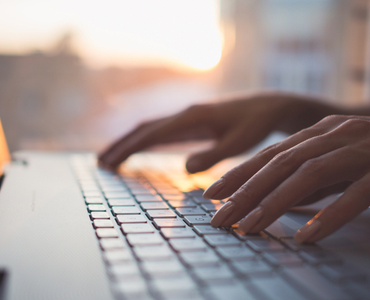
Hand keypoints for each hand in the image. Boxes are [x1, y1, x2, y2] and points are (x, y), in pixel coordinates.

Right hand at [99, 92, 330, 172]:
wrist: (269, 107)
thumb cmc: (257, 125)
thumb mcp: (240, 143)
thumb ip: (214, 155)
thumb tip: (185, 168)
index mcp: (193, 117)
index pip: (152, 133)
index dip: (129, 148)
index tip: (110, 161)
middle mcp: (185, 114)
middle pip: (144, 128)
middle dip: (121, 145)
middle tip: (100, 163)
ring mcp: (187, 117)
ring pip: (150, 129)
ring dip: (129, 143)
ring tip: (110, 159)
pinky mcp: (192, 123)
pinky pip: (162, 132)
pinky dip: (144, 142)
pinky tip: (138, 151)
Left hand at [206, 114, 369, 242]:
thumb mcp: (348, 154)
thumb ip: (318, 173)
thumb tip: (284, 199)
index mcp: (324, 131)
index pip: (272, 153)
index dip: (240, 173)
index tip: (213, 195)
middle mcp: (338, 135)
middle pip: (282, 164)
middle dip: (246, 192)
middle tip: (220, 218)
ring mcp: (365, 149)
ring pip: (310, 176)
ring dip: (276, 204)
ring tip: (251, 228)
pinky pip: (357, 193)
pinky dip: (331, 214)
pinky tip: (310, 235)